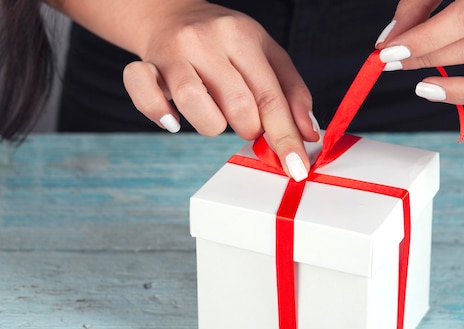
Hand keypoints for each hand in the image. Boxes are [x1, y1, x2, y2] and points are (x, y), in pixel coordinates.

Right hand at [121, 1, 319, 179]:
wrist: (171, 14)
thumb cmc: (226, 42)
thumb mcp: (267, 55)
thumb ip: (292, 93)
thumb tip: (309, 134)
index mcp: (242, 37)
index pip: (271, 97)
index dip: (286, 138)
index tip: (297, 169)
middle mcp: (206, 41)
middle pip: (237, 105)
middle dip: (248, 128)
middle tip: (246, 122)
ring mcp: (172, 52)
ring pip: (194, 102)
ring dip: (212, 126)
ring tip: (217, 116)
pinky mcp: (144, 65)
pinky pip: (145, 95)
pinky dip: (158, 113)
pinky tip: (173, 120)